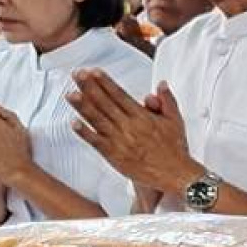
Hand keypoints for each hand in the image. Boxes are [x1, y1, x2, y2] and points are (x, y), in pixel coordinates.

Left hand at [68, 70, 201, 193]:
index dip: (105, 82)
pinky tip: (74, 124)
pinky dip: (85, 133)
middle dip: (89, 87)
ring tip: (70, 94)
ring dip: (83, 106)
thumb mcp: (175, 120)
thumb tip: (160, 85)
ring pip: (98, 120)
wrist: (176, 175)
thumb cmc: (175, 149)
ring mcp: (120, 141)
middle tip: (77, 75)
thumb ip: (167, 101)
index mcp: (142, 116)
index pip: (119, 95)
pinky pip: (97, 143)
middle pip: (105, 103)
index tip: (93, 72)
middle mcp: (129, 127)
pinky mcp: (115, 156)